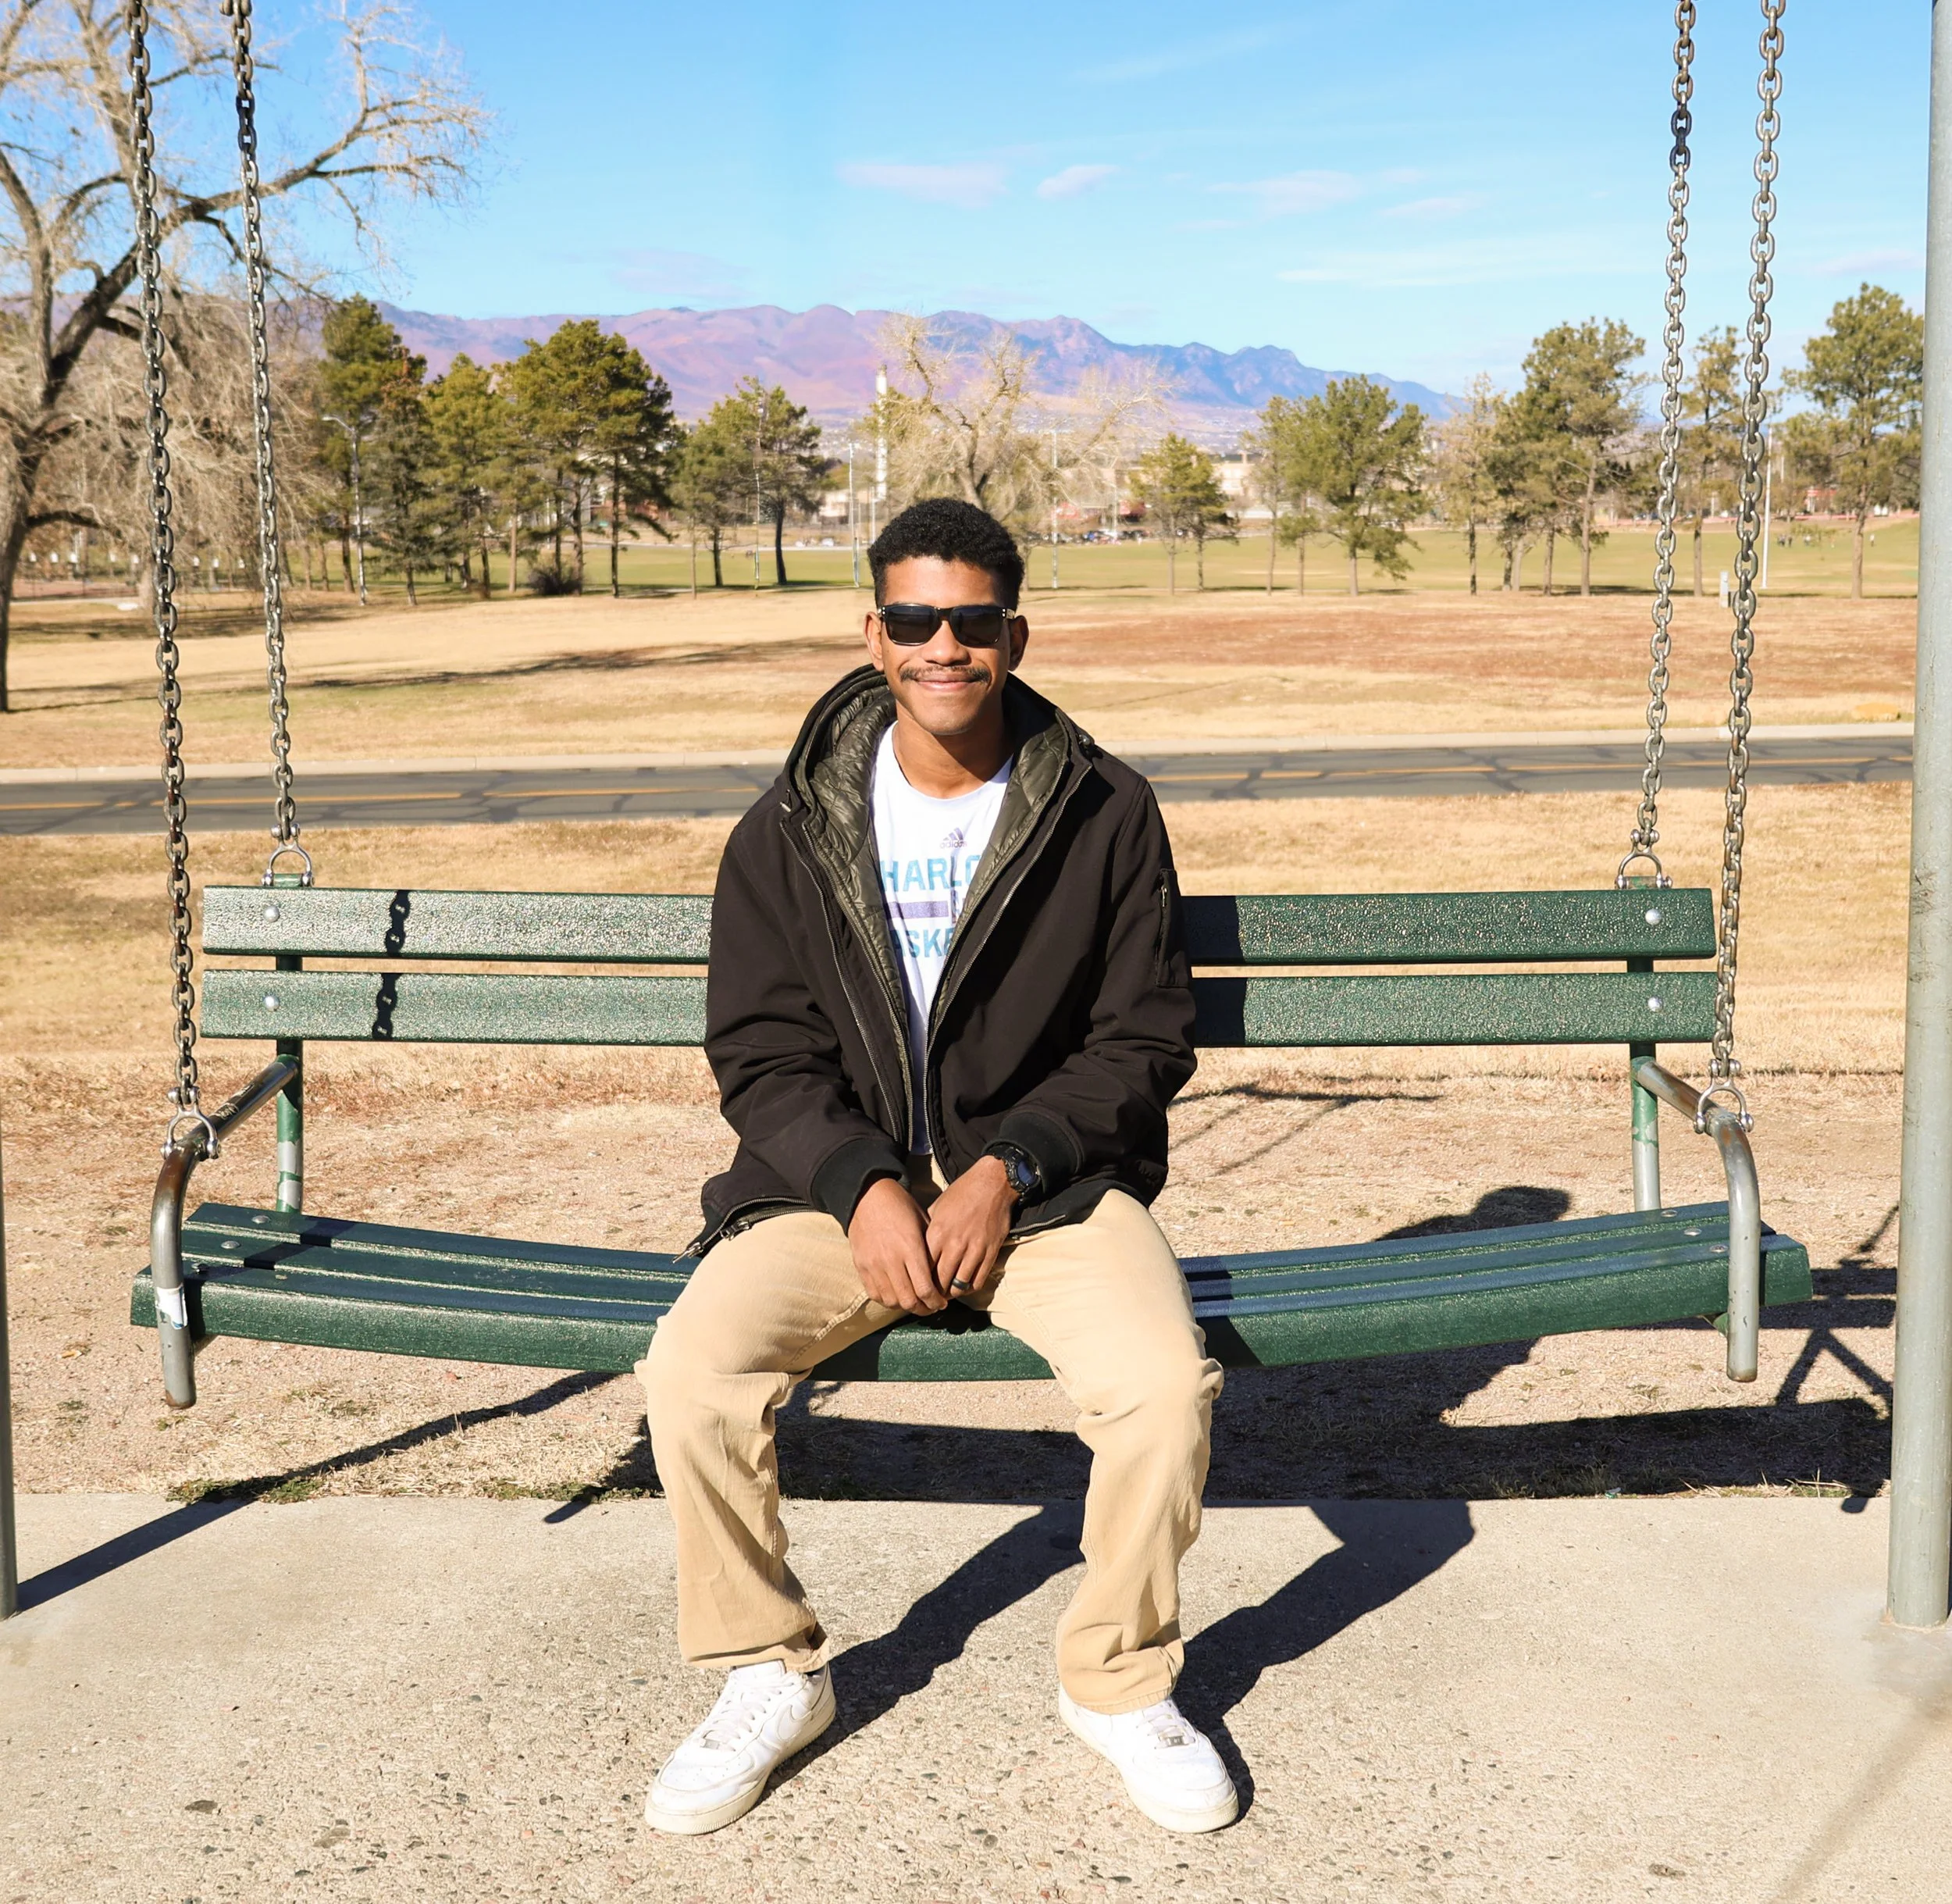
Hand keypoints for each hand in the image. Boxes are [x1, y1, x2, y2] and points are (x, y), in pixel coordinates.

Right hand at [848, 1177, 943, 1314]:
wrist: (867, 1196)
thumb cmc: (900, 1206)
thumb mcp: (922, 1222)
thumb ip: (930, 1249)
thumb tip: (943, 1273)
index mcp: (910, 1248)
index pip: (924, 1289)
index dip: (936, 1302)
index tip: (942, 1303)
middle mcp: (891, 1260)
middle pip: (909, 1300)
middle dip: (924, 1309)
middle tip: (931, 1307)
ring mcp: (873, 1265)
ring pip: (891, 1301)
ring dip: (906, 1306)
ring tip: (915, 1303)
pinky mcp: (861, 1267)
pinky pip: (875, 1294)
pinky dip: (888, 1300)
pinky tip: (897, 1296)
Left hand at [925, 1155, 1015, 1298]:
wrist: (993, 1183)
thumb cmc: (962, 1193)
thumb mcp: (937, 1207)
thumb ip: (928, 1229)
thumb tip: (918, 1246)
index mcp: (937, 1233)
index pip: (923, 1267)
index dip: (920, 1280)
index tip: (919, 1285)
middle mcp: (954, 1244)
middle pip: (940, 1280)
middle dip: (935, 1292)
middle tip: (932, 1297)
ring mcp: (974, 1249)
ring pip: (959, 1284)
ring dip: (952, 1293)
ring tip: (948, 1294)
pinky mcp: (990, 1252)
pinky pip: (978, 1279)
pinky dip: (970, 1288)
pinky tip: (965, 1286)